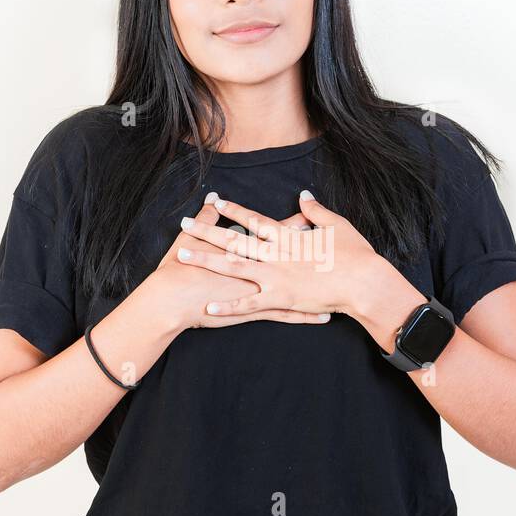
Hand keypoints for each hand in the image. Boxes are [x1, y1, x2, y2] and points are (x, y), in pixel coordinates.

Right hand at [150, 192, 331, 332]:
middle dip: (315, 252)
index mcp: (245, 247)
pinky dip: (306, 316)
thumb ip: (206, 217)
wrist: (173, 298)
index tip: (308, 219)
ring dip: (320, 286)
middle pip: (293, 255)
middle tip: (336, 246)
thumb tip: (212, 199)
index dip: (292, 225)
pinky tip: (324, 316)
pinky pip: (287, 315)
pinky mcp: (256, 309)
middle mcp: (259, 266)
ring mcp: (261, 288)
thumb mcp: (192, 237)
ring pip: (298, 286)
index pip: (273, 231)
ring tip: (342, 283)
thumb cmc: (180, 268)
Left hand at [174, 190, 384, 318]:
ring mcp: (275, 277)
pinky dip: (229, 305)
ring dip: (206, 261)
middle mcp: (276, 253)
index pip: (253, 219)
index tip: (214, 202)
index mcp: (288, 236)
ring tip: (182, 255)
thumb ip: (316, 211)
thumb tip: (303, 196)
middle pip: (233, 239)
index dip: (232, 210)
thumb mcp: (337, 226)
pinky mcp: (280, 299)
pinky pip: (249, 304)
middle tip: (183, 224)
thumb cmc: (355, 254)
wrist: (364, 283)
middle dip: (206, 231)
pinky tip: (209, 306)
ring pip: (233, 267)